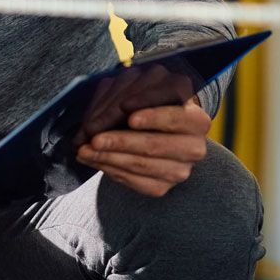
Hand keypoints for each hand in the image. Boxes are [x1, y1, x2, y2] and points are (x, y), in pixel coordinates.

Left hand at [76, 100, 210, 197]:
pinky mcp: (163, 187)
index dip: (152, 114)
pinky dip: (109, 169)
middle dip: (120, 141)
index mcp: (196, 119)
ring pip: (140, 165)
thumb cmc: (148, 105)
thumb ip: (126, 98)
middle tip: (94, 137)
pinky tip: (93, 159)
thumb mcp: (142, 92)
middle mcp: (194, 147)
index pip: (176, 117)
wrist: (158, 132)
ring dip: (107, 157)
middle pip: (154, 145)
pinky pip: (133, 181)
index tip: (125, 108)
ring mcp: (180, 170)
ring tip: (83, 149)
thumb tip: (101, 119)